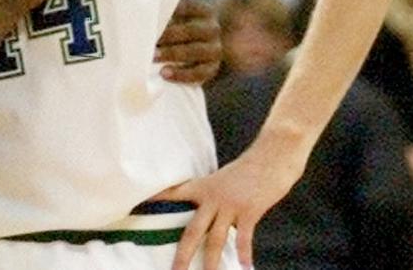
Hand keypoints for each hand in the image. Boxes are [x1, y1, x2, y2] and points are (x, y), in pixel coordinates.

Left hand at [153, 142, 302, 269]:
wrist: (272, 155)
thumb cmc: (251, 167)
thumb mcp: (225, 178)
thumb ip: (215, 195)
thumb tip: (211, 211)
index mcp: (204, 187)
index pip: (175, 193)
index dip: (157, 199)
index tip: (140, 205)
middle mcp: (213, 198)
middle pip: (192, 232)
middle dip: (183, 255)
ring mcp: (230, 205)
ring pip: (215, 240)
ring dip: (211, 263)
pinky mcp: (249, 211)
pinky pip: (244, 237)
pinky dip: (244, 254)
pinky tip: (244, 267)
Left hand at [156, 0, 221, 82]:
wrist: (200, 45)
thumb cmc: (179, 27)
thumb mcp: (176, 16)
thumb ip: (164, 14)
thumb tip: (141, 18)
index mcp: (204, 10)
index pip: (187, 6)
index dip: (169, 11)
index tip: (151, 16)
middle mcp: (213, 29)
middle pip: (190, 30)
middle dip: (167, 35)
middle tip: (148, 41)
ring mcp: (215, 49)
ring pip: (195, 51)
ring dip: (172, 54)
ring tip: (153, 57)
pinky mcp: (212, 68)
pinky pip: (199, 73)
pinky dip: (181, 74)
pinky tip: (164, 73)